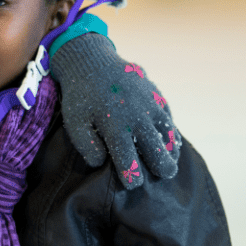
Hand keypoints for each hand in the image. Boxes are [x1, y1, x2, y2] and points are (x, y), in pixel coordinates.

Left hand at [49, 33, 179, 188]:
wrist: (91, 61)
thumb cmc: (80, 96)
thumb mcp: (75, 122)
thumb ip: (87, 146)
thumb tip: (102, 163)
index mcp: (116, 127)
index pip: (129, 161)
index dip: (132, 177)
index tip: (133, 184)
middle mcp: (137, 117)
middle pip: (157, 150)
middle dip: (162, 167)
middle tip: (164, 176)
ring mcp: (150, 105)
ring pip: (168, 133)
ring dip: (171, 149)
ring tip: (171, 162)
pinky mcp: (155, 95)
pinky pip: (168, 117)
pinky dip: (171, 130)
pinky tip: (169, 141)